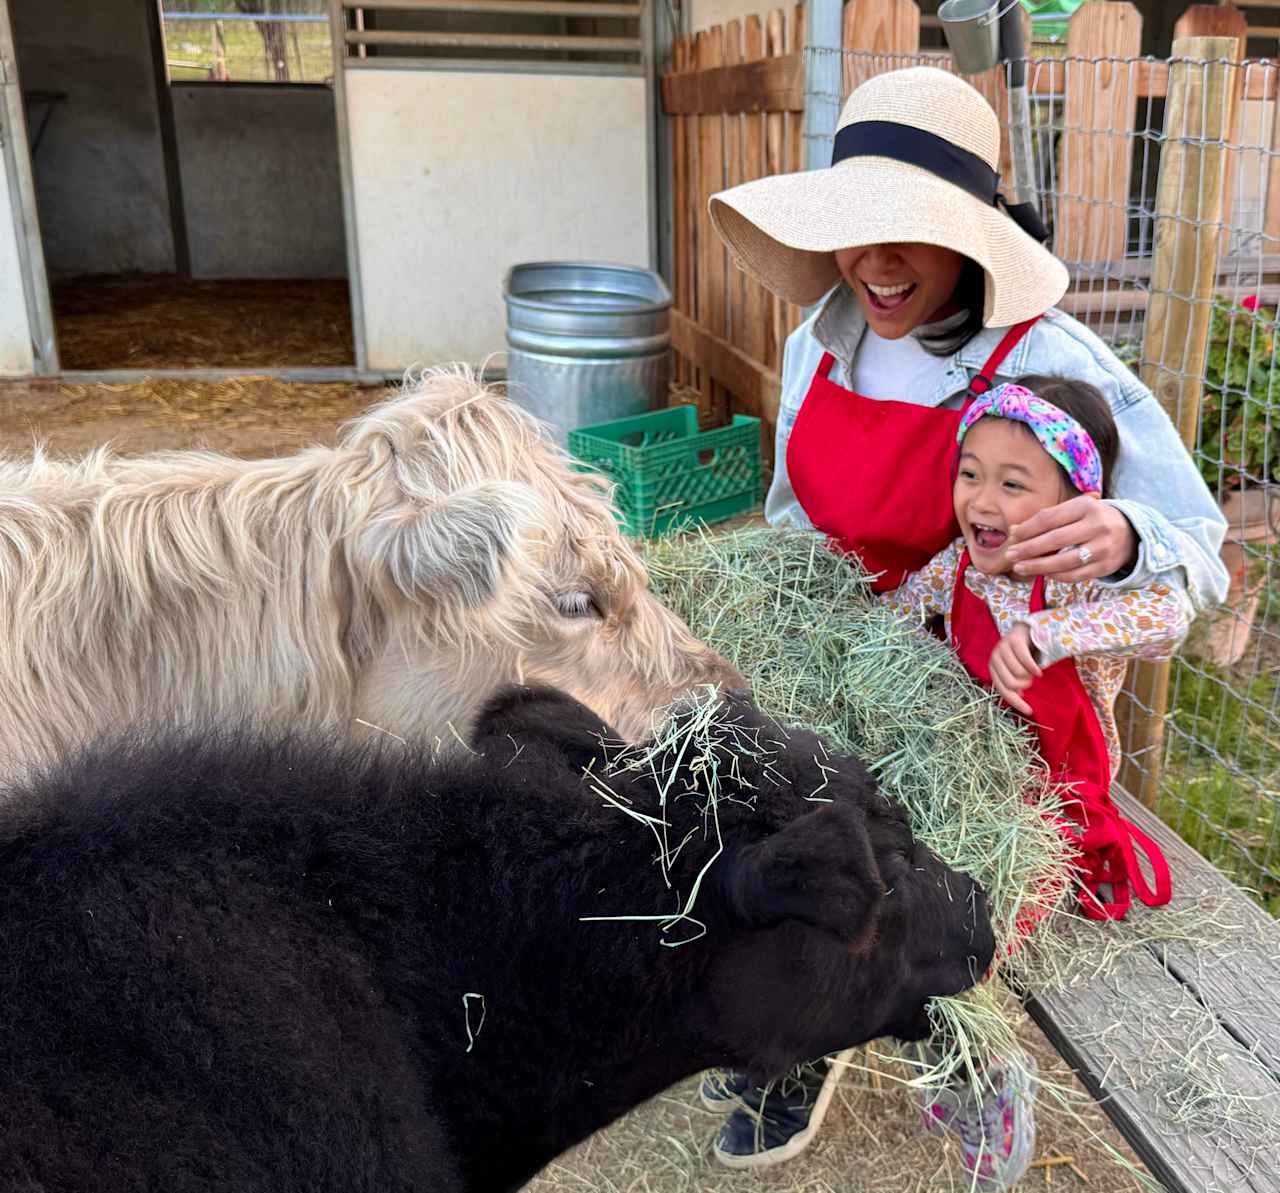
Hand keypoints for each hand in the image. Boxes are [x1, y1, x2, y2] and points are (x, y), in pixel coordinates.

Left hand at [988, 624, 1040, 715]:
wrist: (1026, 630)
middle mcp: (994, 658)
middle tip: (1030, 678)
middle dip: (1025, 684)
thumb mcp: (1015, 669)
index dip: (1015, 703)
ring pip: (1019, 673)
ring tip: (1032, 669)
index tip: (1029, 711)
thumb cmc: (1020, 654)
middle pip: (1011, 683)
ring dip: (1030, 674)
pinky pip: (1025, 660)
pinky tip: (1039, 670)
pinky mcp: (1013, 640)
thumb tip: (1018, 695)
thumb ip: (1013, 681)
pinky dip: (1034, 668)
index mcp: (993, 669)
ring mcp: (1002, 648)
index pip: (1002, 690)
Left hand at [1005, 496, 1136, 582]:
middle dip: (1028, 549)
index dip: (1028, 528)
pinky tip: (1043, 573)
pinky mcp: (1106, 566)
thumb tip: (1014, 530)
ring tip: (1020, 567)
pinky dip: (1057, 575)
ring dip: (1038, 566)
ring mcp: (1103, 547)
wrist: (1130, 532)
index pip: (1049, 518)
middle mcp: (1097, 525)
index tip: (1012, 536)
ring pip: (1065, 561)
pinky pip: (1076, 575)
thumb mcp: (1074, 511)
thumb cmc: (1092, 520)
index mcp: (1085, 506)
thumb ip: (1047, 519)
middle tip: (1010, 555)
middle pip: (1055, 540)